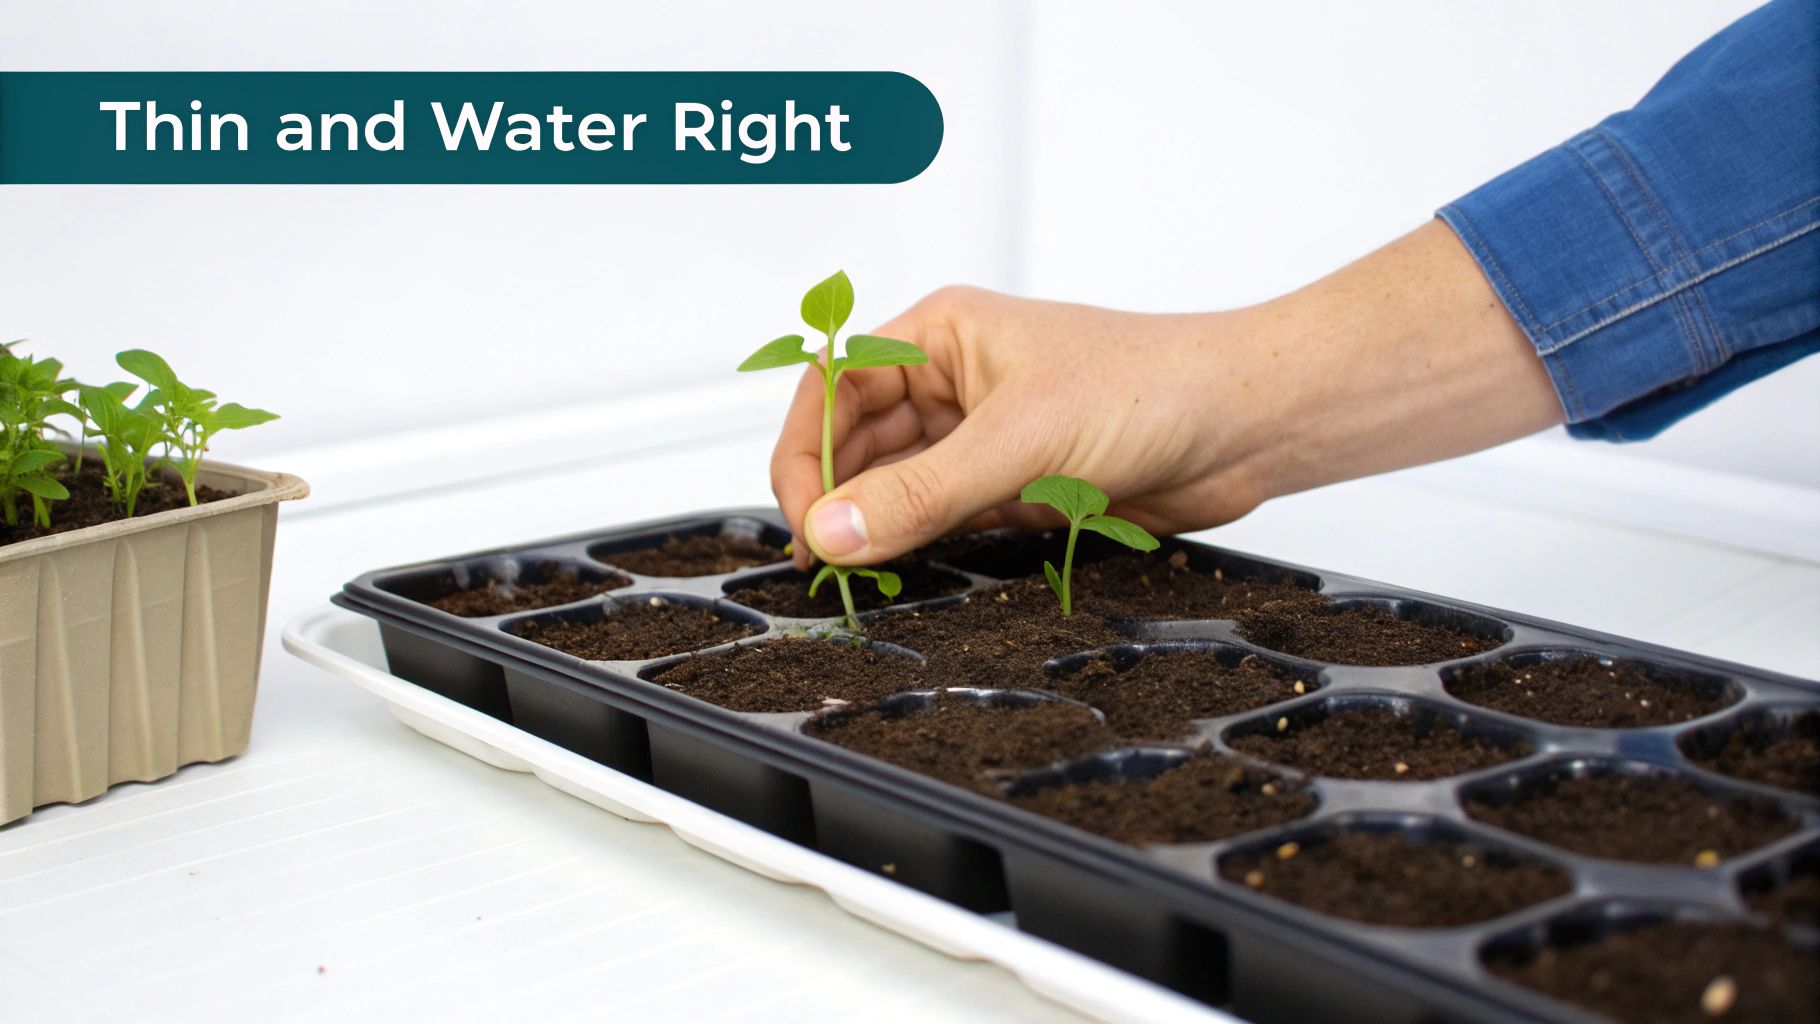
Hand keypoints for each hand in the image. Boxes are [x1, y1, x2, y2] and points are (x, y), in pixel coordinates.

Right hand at [771, 220, 1564, 568]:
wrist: (1247, 425)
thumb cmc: (1155, 385)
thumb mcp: (1020, 441)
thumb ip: (923, 492)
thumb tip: (835, 531)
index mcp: (942, 335)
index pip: (834, 386)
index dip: (808, 450)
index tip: (808, 518)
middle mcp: (955, 382)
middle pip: (859, 443)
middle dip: (841, 499)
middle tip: (832, 563)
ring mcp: (986, 438)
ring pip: (902, 488)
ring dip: (886, 531)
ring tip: (871, 577)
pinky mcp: (1018, 488)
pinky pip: (948, 521)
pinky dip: (930, 550)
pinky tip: (921, 576)